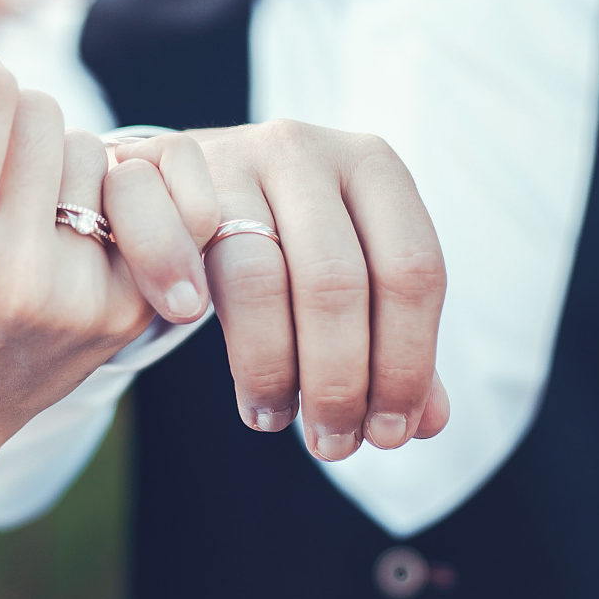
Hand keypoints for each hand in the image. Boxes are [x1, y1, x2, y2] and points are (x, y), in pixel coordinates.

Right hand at [0, 36, 152, 466]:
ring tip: (11, 200)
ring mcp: (84, 300)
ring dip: (53, 158)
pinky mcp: (129, 313)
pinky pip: (149, 199)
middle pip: (44, 114)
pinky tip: (65, 213)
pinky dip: (109, 190)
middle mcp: (22, 278)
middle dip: (7, 118)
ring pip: (93, 150)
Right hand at [110, 122, 449, 461]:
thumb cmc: (285, 240)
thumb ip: (391, 343)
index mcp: (377, 169)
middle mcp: (311, 153)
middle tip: (333, 445)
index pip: (414, 271)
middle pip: (338, 282)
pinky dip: (215, 337)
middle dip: (340, 381)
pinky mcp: (170, 188)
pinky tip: (238, 388)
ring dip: (274, 371)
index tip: (390, 433)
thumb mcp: (348, 276)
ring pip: (261, 279)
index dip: (407, 363)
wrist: (184, 181)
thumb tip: (428, 423)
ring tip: (279, 422)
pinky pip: (191, 273)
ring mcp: (237, 161)